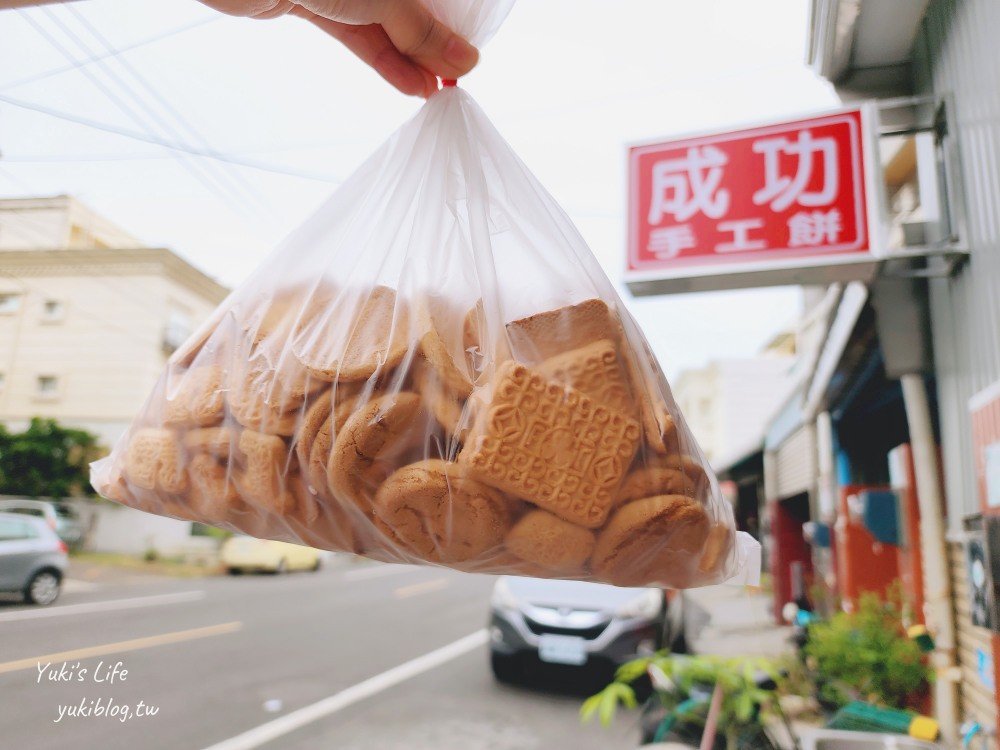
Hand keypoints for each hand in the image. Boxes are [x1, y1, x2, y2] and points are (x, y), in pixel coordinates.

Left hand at [199, 0, 478, 97]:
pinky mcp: (316, 3)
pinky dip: (384, 60)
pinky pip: (359, 35)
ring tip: (434, 92)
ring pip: (386, 25)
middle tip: (453, 81)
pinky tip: (410, 84)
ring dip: (411, 60)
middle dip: (432, 46)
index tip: (467, 57)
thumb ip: (423, 31)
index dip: (453, 24)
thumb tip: (465, 59)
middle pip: (411, 9)